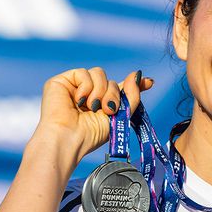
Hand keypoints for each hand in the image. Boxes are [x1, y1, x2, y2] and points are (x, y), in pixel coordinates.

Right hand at [34, 67, 153, 159]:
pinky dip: (85, 87)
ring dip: (100, 91)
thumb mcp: (118, 116)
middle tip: (107, 110)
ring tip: (92, 107)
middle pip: (110, 80)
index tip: (150, 83)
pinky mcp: (62, 82)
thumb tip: (138, 75)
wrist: (69, 139)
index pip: (119, 88)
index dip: (134, 84)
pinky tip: (79, 101)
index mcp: (100, 104)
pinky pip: (83, 73)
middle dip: (114, 94)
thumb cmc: (90, 134)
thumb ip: (131, 96)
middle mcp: (88, 94)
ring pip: (98, 73)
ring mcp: (74, 87)